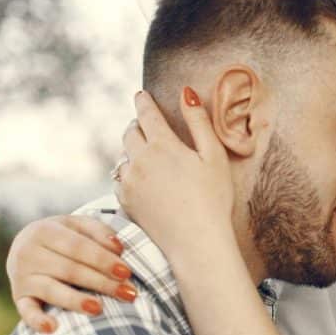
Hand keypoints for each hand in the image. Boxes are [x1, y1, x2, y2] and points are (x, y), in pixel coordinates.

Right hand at [7, 216, 136, 332]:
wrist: (26, 246)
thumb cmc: (64, 237)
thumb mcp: (78, 226)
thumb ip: (99, 231)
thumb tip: (119, 248)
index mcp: (44, 230)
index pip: (78, 247)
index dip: (103, 260)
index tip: (126, 272)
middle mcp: (28, 253)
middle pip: (69, 270)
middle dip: (101, 282)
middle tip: (128, 293)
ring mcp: (21, 276)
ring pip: (51, 290)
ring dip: (75, 300)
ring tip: (99, 308)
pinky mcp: (19, 297)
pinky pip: (26, 311)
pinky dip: (36, 320)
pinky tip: (52, 328)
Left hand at [117, 88, 236, 263]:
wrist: (196, 242)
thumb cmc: (213, 200)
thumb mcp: (214, 157)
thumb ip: (199, 122)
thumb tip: (186, 92)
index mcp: (163, 145)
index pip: (146, 113)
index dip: (144, 101)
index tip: (142, 95)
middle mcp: (140, 160)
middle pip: (130, 132)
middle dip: (137, 124)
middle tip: (145, 124)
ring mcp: (129, 182)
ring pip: (123, 156)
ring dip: (132, 150)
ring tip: (146, 154)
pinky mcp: (126, 201)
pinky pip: (121, 179)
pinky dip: (129, 174)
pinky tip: (143, 180)